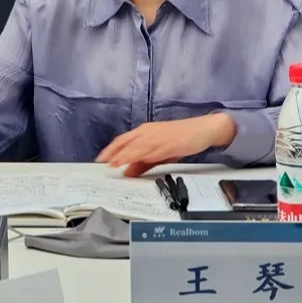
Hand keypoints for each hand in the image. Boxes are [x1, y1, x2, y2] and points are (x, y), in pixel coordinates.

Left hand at [96, 113, 236, 176]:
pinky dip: (139, 156)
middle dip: (113, 152)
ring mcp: (157, 136)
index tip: (100, 159)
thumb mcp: (160, 153)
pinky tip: (132, 161)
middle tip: (100, 163)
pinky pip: (150, 150)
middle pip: (126, 141)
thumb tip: (127, 173)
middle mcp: (148, 131)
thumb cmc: (181, 138)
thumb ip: (143, 163)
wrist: (202, 129)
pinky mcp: (166, 143)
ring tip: (112, 164)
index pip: (123, 139)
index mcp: (145, 131)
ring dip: (123, 155)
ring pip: (136, 146)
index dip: (111, 149)